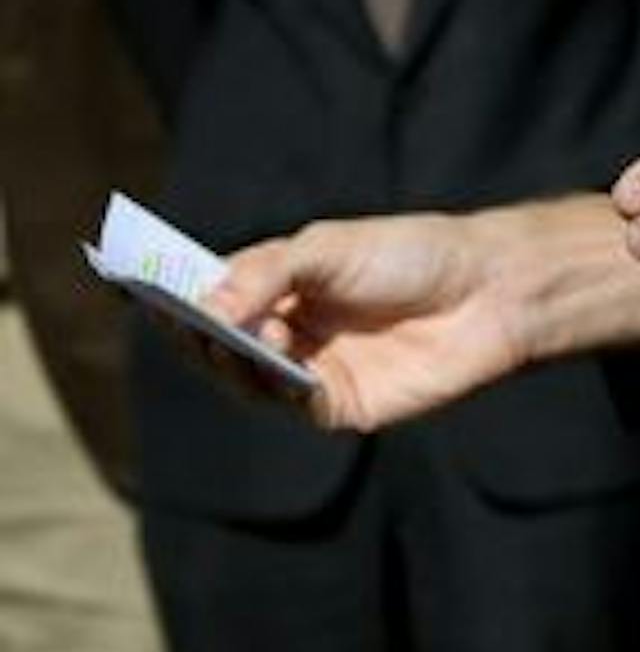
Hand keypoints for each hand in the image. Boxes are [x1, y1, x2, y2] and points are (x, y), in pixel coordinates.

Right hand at [203, 212, 524, 432]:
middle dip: (198, 332)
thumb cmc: (412, 254)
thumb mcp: (331, 246)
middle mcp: (291, 332)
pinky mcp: (340, 405)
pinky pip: (290, 404)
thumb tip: (208, 306)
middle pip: (222, 344)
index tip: (142, 288)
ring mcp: (312, 371)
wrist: (486, 289)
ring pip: (247, 378)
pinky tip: (278, 359)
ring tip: (234, 331)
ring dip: (235, 357)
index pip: (216, 298)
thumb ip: (268, 271)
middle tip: (181, 318)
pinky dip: (275, 384)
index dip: (180, 298)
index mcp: (284, 287)